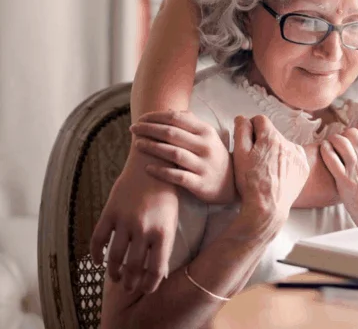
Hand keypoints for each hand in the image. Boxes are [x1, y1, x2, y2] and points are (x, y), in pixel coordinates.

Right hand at [90, 149, 179, 292]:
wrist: (152, 159)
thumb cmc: (165, 190)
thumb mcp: (171, 217)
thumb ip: (163, 243)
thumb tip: (156, 272)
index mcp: (163, 231)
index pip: (156, 269)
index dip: (150, 284)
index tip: (146, 288)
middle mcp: (144, 228)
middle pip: (133, 267)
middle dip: (131, 282)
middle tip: (129, 286)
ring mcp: (125, 220)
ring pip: (114, 258)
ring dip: (114, 272)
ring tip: (116, 277)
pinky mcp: (110, 211)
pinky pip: (97, 239)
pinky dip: (95, 254)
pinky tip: (98, 261)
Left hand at [130, 110, 234, 204]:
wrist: (231, 183)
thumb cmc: (213, 156)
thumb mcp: (208, 136)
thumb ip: (190, 123)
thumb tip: (168, 110)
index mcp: (206, 131)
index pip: (177, 119)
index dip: (156, 117)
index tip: (141, 118)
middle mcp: (205, 146)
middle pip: (172, 134)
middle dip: (149, 129)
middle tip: (133, 128)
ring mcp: (203, 165)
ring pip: (173, 153)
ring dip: (152, 147)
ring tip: (137, 144)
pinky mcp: (199, 184)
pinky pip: (177, 176)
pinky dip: (161, 171)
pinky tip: (147, 167)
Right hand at [233, 115, 308, 227]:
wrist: (268, 208)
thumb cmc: (250, 183)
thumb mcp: (239, 155)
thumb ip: (241, 131)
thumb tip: (243, 118)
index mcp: (271, 137)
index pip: (260, 120)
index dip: (251, 129)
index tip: (248, 142)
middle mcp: (287, 142)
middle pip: (272, 133)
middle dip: (263, 141)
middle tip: (256, 159)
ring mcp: (298, 155)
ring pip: (283, 144)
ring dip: (276, 151)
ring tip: (267, 169)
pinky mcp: (304, 167)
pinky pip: (294, 156)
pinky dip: (287, 161)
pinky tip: (278, 173)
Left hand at [319, 125, 357, 227]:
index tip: (355, 138)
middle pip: (353, 133)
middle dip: (346, 134)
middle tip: (342, 141)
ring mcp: (356, 169)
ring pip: (341, 141)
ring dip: (334, 139)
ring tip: (331, 143)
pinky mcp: (344, 180)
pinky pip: (330, 157)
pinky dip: (325, 149)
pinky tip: (324, 148)